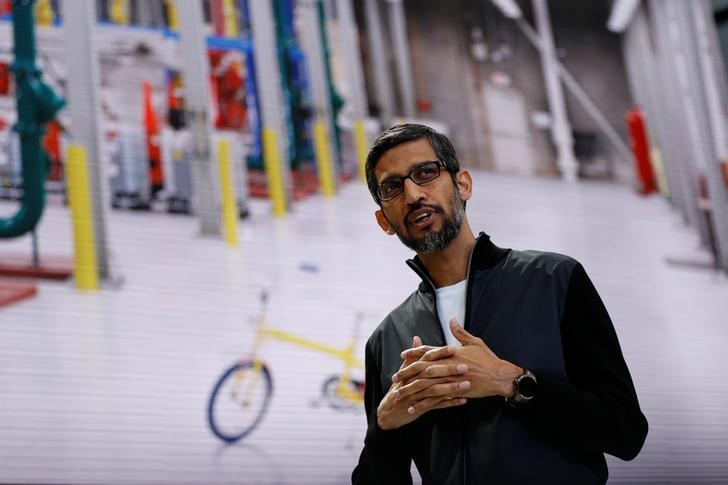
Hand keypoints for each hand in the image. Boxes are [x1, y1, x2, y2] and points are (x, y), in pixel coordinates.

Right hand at [376, 336, 467, 429]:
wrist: (390, 411)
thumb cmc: (400, 387)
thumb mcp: (404, 370)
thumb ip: (413, 355)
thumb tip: (417, 338)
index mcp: (412, 370)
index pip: (427, 357)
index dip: (440, 353)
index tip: (454, 348)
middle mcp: (414, 381)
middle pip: (432, 373)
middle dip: (449, 369)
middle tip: (466, 366)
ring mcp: (417, 395)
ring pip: (436, 390)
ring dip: (452, 387)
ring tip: (467, 384)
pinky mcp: (420, 408)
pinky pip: (437, 405)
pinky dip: (449, 403)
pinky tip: (463, 400)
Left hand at [394, 318, 522, 400]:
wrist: (500, 376)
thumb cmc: (488, 359)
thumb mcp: (474, 342)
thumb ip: (460, 332)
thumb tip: (451, 318)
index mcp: (451, 353)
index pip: (428, 351)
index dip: (414, 353)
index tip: (403, 355)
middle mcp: (448, 365)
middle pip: (422, 369)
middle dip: (406, 373)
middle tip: (394, 378)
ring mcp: (450, 379)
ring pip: (425, 385)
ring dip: (410, 390)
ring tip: (398, 394)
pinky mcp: (455, 392)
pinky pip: (435, 399)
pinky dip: (423, 403)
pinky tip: (413, 408)